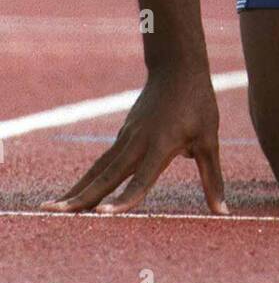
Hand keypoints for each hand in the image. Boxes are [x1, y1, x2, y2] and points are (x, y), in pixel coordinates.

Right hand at [41, 66, 226, 214]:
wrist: (176, 67)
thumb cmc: (198, 103)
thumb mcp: (210, 141)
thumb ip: (213, 180)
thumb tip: (223, 213)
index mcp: (161, 144)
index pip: (142, 178)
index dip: (125, 199)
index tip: (105, 216)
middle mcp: (137, 142)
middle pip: (106, 175)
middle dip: (81, 197)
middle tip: (54, 214)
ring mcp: (126, 137)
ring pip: (98, 168)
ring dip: (76, 189)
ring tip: (52, 209)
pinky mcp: (123, 135)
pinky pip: (102, 161)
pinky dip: (87, 178)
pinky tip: (75, 194)